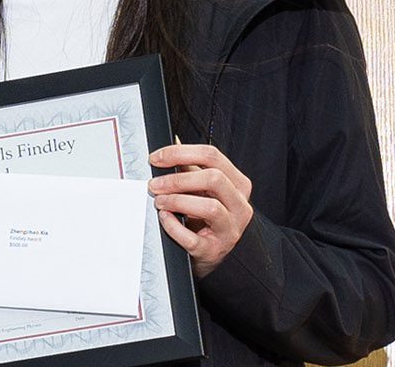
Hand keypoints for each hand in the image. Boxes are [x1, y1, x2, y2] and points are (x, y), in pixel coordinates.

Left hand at [147, 144, 254, 277]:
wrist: (210, 252)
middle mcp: (240, 206)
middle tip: (154, 184)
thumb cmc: (206, 217)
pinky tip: (164, 218)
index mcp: (238, 184)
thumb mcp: (203, 190)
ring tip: (159, 201)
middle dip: (178, 179)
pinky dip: (173, 226)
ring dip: (177, 201)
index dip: (180, 153)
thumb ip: (191, 168)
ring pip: (210, 207)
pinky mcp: (214, 250)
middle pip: (213, 178)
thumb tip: (173, 142)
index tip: (156, 158)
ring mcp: (230, 230)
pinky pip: (193, 238)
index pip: (212, 156)